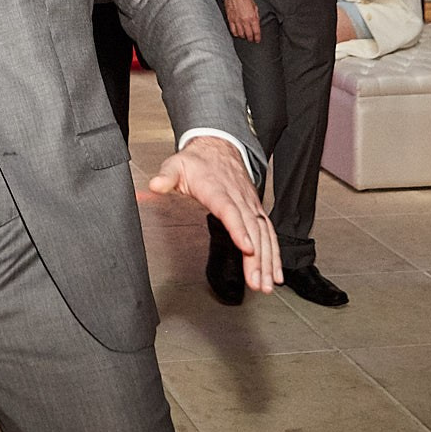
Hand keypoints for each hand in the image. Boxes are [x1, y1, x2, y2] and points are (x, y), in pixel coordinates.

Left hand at [149, 137, 281, 293]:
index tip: (247, 248)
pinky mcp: (256, 210)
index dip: (239, 229)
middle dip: (257, 257)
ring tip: (266, 284)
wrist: (219, 147)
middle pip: (251, 228)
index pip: (230, 210)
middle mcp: (238, 198)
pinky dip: (274, 253)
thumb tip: (155, 185)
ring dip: (267, 260)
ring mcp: (250, 205)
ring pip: (263, 233)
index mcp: (218, 189)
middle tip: (257, 282)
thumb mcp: (177, 164)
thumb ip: (166, 176)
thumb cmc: (198, 161)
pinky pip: (269, 232)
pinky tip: (275, 273)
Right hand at [223, 0, 261, 42]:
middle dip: (251, 38)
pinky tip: (238, 33)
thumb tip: (257, 23)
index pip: (256, 31)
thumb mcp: (254, 6)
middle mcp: (245, 21)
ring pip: (241, 34)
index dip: (257, 38)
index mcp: (252, 17)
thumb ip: (256, 16)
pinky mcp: (231, 20)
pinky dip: (236, 34)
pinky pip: (233, 31)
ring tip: (245, 36)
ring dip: (244, 37)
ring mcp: (237, 21)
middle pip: (249, 35)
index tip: (257, 40)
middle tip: (252, 39)